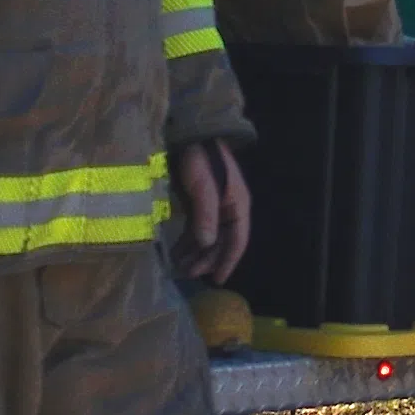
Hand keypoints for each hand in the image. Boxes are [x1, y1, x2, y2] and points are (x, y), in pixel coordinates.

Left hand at [174, 139, 251, 283]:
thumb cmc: (199, 159)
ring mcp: (214, 206)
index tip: (217, 280)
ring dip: (197, 252)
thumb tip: (206, 245)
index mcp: (237, 205)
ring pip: (208, 236)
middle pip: (221, 241)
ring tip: (180, 266)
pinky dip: (189, 241)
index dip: (228, 261)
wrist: (189, 134)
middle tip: (188, 274)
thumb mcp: (203, 188)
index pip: (237, 240)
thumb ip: (205, 216)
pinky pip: (197, 228)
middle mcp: (229, 208)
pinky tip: (177, 251)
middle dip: (207, 259)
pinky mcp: (199, 202)